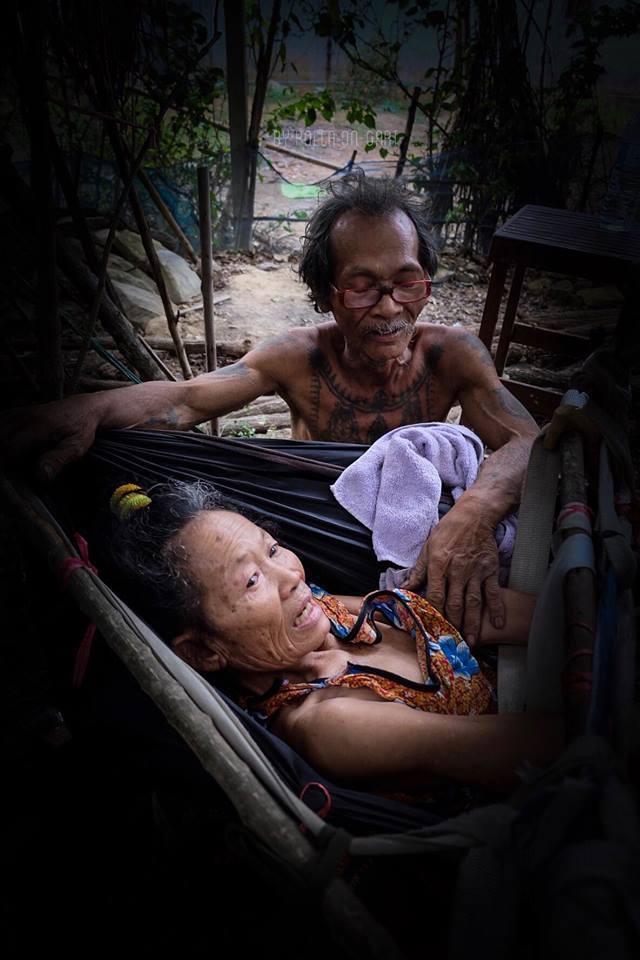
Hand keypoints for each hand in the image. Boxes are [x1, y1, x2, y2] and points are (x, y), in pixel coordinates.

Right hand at [0, 396, 99, 480]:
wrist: (84, 407)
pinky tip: (9, 447)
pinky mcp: (16, 412)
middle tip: (13, 470)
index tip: (13, 477)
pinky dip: (1, 436)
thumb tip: (41, 476)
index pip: (9, 448)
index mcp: (39, 426)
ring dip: (2, 447)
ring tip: (14, 459)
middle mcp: (25, 417)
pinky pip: (0, 423)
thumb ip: (58, 460)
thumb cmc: (81, 428)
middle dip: (3, 457)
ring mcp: (19, 413)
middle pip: (1, 440)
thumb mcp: (76, 447)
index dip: (7, 464)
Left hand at [403, 505, 504, 645]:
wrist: (474, 515)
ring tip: (470, 641)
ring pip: (473, 602)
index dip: (433, 613)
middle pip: (454, 603)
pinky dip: (496, 608)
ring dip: (471, 623)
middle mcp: (457, 571)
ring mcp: (475, 572)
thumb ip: (417, 571)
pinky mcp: (490, 570)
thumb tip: (404, 589)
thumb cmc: (447, 532)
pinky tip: (497, 624)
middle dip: (452, 625)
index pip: (434, 595)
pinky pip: (493, 592)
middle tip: (450, 644)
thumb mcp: (428, 548)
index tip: (431, 629)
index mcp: (438, 565)